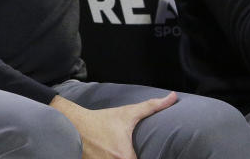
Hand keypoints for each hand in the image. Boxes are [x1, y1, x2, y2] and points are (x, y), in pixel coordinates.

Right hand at [50, 92, 176, 157]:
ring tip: (125, 152)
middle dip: (137, 158)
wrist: (75, 125)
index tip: (152, 154)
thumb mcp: (128, 113)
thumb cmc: (103, 120)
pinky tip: (113, 155)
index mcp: (124, 156)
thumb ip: (153, 106)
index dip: (150, 158)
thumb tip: (174, 97)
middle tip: (141, 151)